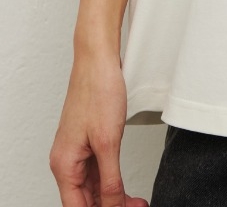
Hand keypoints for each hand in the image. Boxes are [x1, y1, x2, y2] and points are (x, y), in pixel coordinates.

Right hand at [49, 53, 148, 206]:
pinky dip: (112, 182)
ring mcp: (77, 152)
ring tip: (136, 203)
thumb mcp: (108, 142)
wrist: (99, 60)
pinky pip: (97, 172)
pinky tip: (126, 189)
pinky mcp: (88, 142)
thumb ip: (109, 180)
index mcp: (64, 165)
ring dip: (113, 198)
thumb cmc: (98, 91)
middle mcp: (67, 162)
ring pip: (93, 188)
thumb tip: (112, 206)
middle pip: (85, 200)